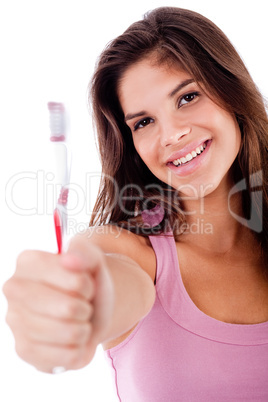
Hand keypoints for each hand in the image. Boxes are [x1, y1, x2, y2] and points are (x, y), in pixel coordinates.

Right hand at [2, 235, 113, 372]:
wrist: (88, 310)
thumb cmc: (87, 282)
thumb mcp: (93, 260)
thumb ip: (85, 251)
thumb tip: (69, 260)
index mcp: (28, 261)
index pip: (74, 280)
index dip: (86, 285)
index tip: (83, 283)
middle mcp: (14, 289)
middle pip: (68, 309)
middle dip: (84, 308)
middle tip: (81, 303)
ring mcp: (15, 321)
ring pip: (69, 334)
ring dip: (83, 328)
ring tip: (75, 319)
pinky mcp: (24, 350)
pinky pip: (68, 356)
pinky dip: (79, 349)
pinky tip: (70, 338)